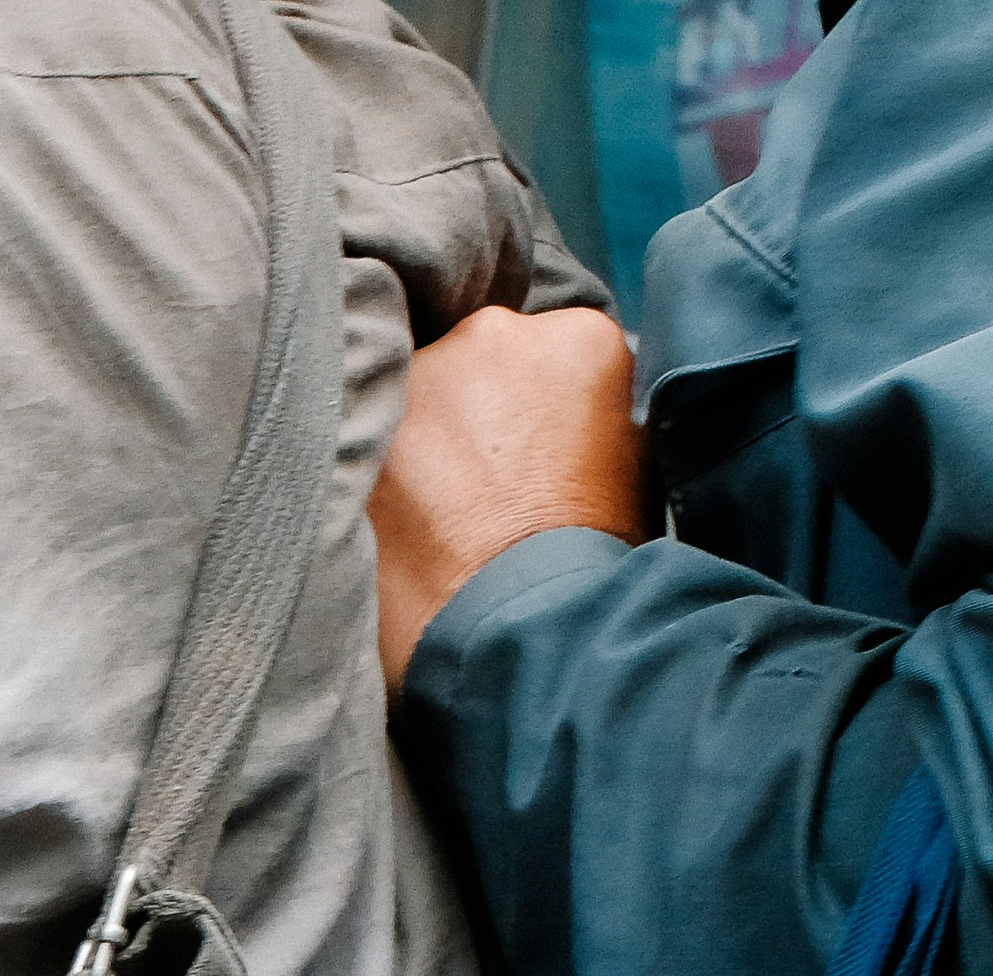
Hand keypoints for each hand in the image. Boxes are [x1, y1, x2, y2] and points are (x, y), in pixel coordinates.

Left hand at [373, 305, 638, 686]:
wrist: (528, 624)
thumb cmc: (591, 562)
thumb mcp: (631, 470)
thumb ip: (590, 418)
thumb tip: (560, 427)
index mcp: (579, 338)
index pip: (546, 353)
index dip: (532, 411)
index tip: (527, 455)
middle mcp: (496, 335)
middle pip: (473, 364)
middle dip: (471, 415)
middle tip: (477, 491)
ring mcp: (420, 373)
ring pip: (411, 397)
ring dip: (418, 445)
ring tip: (431, 520)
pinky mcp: (360, 424)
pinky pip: (361, 442)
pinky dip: (377, 480)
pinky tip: (395, 529)